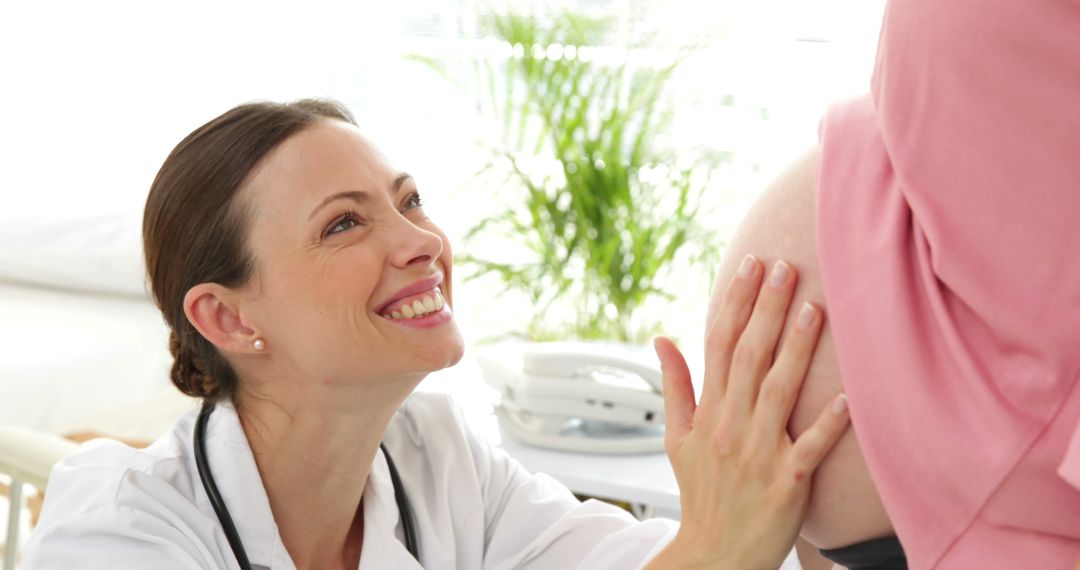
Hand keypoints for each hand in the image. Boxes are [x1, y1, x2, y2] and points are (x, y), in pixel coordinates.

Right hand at [647, 257, 849, 568]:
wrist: (714, 552)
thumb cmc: (701, 492)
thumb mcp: (676, 437)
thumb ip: (676, 384)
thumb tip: (662, 338)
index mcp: (708, 411)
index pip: (718, 343)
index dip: (735, 302)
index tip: (751, 265)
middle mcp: (730, 425)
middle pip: (748, 356)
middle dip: (767, 310)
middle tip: (786, 267)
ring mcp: (758, 453)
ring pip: (777, 391)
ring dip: (795, 349)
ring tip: (814, 308)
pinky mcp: (787, 482)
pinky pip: (809, 448)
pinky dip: (827, 424)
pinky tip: (848, 397)